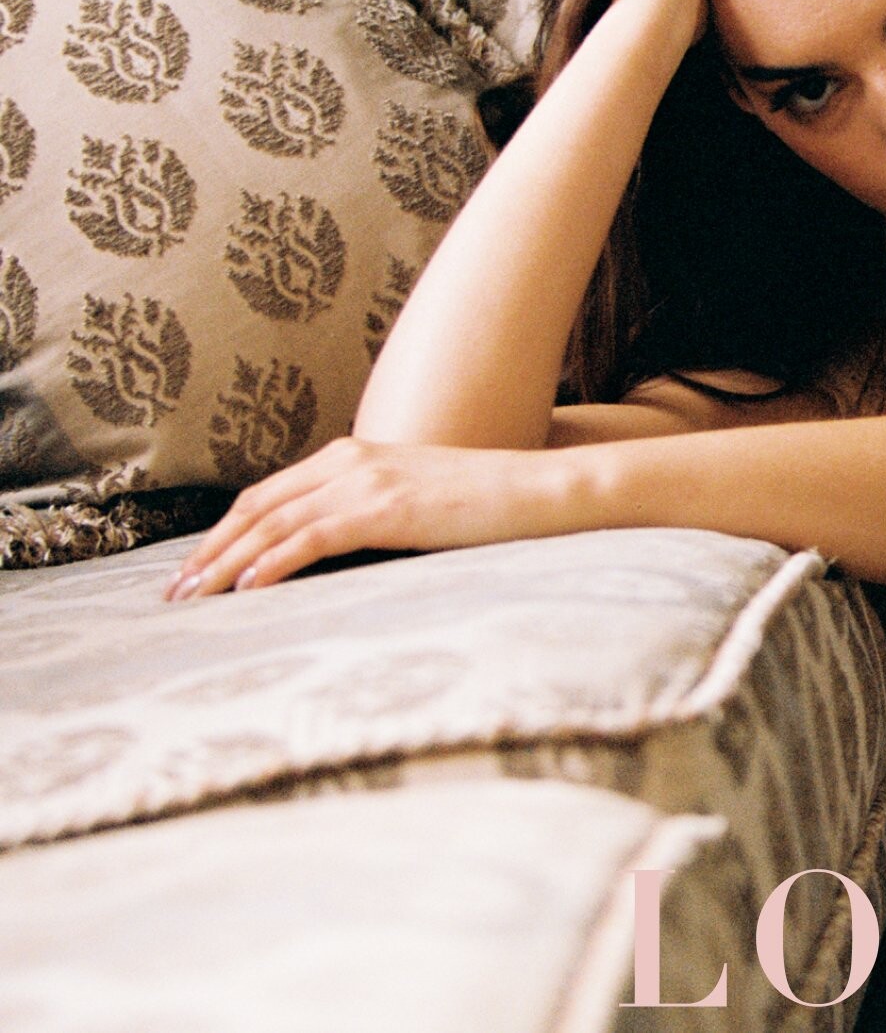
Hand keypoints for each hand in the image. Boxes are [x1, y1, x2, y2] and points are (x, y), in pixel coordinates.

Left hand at [162, 437, 570, 600]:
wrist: (545, 491)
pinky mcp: (387, 509)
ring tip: (193, 597)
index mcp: (355, 454)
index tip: (196, 568)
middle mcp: (352, 460)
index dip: (224, 532)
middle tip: (175, 592)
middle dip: (209, 550)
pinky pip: (311, 537)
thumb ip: (372, 511)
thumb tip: (333, 552)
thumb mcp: (417, 500)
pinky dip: (270, 563)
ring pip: (273, 523)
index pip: (268, 494)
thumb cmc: (489, 504)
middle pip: (257, 506)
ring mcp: (369, 481)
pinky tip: (246, 589)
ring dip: (225, 562)